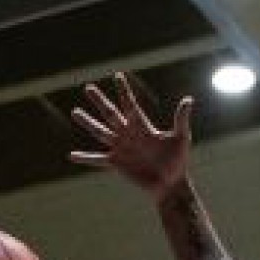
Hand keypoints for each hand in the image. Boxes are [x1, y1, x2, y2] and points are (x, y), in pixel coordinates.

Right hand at [68, 73, 194, 199]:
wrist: (170, 184)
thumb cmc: (178, 161)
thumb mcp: (181, 138)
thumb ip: (180, 119)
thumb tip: (188, 100)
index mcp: (142, 126)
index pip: (130, 104)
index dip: (124, 90)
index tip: (117, 75)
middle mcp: (128, 134)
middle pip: (111, 114)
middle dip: (100, 101)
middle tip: (88, 87)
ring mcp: (120, 148)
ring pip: (100, 132)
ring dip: (88, 122)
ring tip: (75, 112)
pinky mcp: (116, 163)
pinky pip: (97, 160)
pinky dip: (85, 158)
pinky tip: (71, 155)